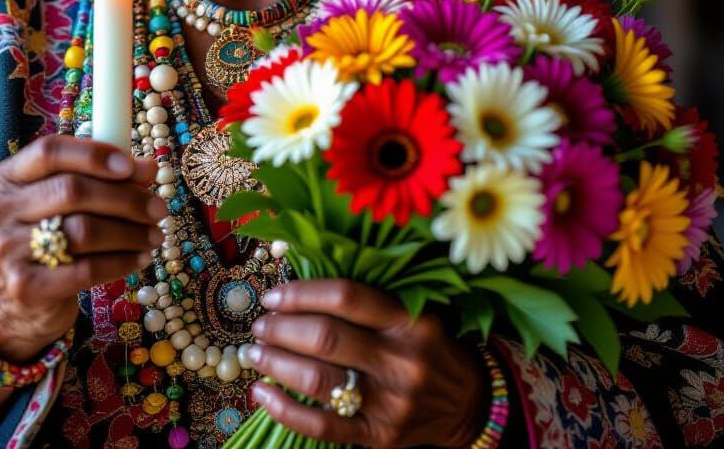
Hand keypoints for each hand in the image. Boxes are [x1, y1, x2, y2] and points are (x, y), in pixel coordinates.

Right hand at [0, 135, 166, 361]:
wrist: (13, 300)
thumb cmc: (46, 235)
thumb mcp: (61, 200)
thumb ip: (99, 178)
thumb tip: (147, 169)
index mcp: (7, 177)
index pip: (49, 151)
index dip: (94, 154)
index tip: (134, 166)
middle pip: (72, 191)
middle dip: (125, 198)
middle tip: (158, 207)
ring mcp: (7, 249)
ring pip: (83, 231)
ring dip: (130, 232)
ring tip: (155, 234)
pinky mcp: (25, 286)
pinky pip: (86, 269)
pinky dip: (121, 262)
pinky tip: (140, 258)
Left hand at [248, 279, 489, 448]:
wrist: (468, 403)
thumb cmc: (428, 346)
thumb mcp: (413, 313)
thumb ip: (367, 301)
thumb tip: (298, 288)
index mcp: (409, 320)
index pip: (347, 297)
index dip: (303, 293)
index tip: (274, 295)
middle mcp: (400, 360)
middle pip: (327, 338)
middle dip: (282, 329)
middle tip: (260, 324)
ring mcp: (390, 402)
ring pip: (318, 380)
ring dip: (277, 363)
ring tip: (256, 353)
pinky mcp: (379, 436)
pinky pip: (322, 426)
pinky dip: (284, 410)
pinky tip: (261, 393)